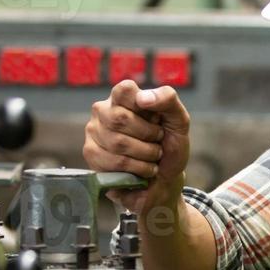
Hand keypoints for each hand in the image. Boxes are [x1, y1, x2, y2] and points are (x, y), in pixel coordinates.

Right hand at [83, 80, 190, 213]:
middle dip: (148, 135)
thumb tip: (142, 98)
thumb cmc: (169, 146)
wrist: (165, 180)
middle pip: (120, 117)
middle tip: (158, 141)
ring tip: (153, 157)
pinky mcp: (91, 155)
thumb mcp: (178, 121)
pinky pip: (113, 162)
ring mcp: (94, 132)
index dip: (144, 106)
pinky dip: (137, 168)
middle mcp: (104, 111)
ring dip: (146, 154)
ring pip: (117, 142)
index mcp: (123, 98)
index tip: (157, 119)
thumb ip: (168, 100)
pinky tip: (142, 169)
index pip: (124, 90)